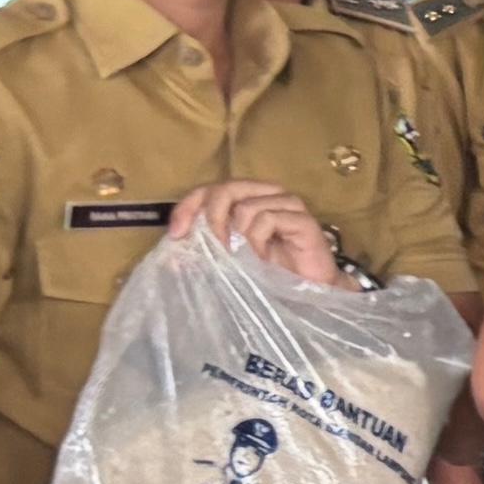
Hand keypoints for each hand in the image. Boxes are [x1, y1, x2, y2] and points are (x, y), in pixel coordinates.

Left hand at [172, 181, 341, 285]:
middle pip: (226, 189)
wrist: (310, 294)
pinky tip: (262, 260)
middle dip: (211, 219)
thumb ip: (204, 253)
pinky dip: (258, 242)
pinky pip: (268, 219)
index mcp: (245, 199)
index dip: (188, 207)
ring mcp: (287, 205)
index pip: (208, 190)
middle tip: (213, 248)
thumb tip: (173, 254)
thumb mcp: (228, 262)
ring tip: (244, 260)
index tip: (176, 234)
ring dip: (238, 237)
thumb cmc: (270, 275)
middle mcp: (266, 195)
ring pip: (246, 206)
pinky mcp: (303, 220)